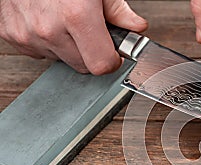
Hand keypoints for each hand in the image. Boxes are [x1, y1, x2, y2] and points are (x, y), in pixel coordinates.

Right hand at [0, 0, 147, 74]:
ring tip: (65, 19)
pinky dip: (48, 42)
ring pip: (61, 60)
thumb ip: (118, 10)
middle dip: (91, 52)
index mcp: (76, 16)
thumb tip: (136, 28)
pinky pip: (39, 52)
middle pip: (82, 66)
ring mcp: (28, 35)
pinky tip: (48, 21)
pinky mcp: (13, 36)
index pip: (101, 65)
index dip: (111, 61)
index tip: (113, 54)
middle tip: (89, 30)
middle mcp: (49, 29)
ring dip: (68, 47)